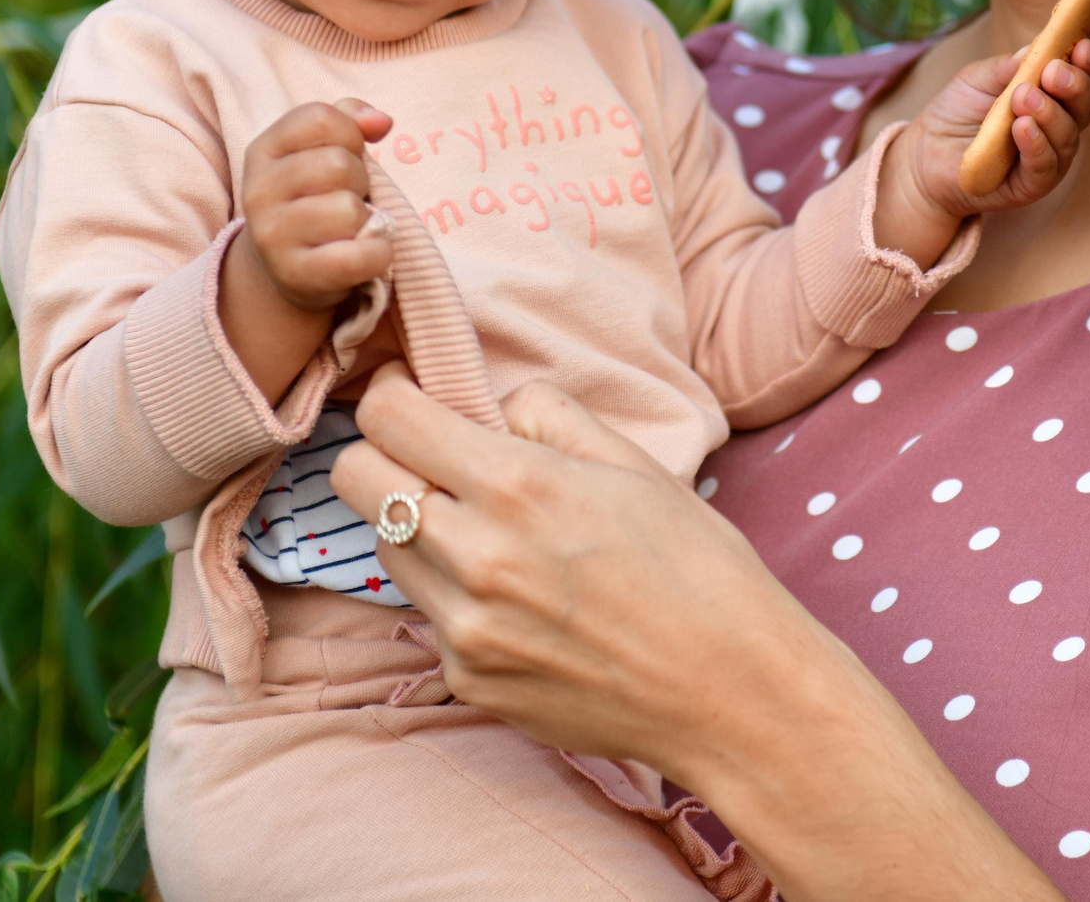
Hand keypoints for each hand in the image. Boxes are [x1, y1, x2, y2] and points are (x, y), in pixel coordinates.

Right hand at [242, 98, 394, 310]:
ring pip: (350, 210)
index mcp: (262, 151)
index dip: (350, 134)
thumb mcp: (320, 151)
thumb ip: (349, 121)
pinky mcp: (298, 275)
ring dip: (366, 220)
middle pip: (338, 165)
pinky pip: (361, 255)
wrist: (283, 269)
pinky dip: (379, 253)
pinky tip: (365, 253)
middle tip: (347, 198)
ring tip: (348, 229)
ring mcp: (273, 236)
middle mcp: (259, 192)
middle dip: (360, 181)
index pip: (320, 119)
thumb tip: (380, 121)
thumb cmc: (313, 199)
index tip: (346, 155)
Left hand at [328, 364, 1063, 900]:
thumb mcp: (635, 464)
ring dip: (420, 528)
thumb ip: (549, 418)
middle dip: (383, 456)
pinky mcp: (469, 680)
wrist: (734, 694)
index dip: (392, 394)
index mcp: (518, 486)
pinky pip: (431, 617)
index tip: (412, 395)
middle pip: (355, 480)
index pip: (387, 418)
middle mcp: (474, 557)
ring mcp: (465, 629)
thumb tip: (492, 408)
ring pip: (386, 550)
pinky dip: (459, 598)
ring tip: (491, 535)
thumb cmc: (700, 568)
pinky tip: (526, 604)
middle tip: (432, 459)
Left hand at [875, 40, 1089, 264]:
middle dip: (1075, 85)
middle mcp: (1059, 126)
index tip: (1081, 45)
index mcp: (1053, 94)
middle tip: (1053, 72)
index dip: (1088, 62)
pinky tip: (1022, 127)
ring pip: (1066, 137)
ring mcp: (1048, 157)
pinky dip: (1036, 145)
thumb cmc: (957, 111)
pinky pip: (1044, 166)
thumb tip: (1035, 49)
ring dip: (1049, 114)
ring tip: (1023, 96)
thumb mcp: (977, 79)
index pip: (1085, 77)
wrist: (925, 153)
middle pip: (1085, 106)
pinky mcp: (1031, 185)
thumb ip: (1006, 67)